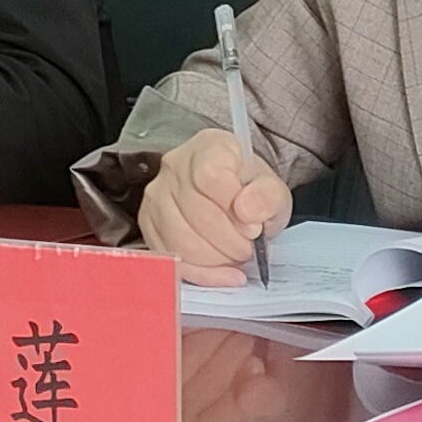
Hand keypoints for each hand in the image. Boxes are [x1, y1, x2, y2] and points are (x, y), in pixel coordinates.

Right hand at [137, 129, 288, 276]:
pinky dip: (201, 273)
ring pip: (180, 240)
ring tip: (234, 256)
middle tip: (248, 248)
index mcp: (208, 148)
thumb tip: (248, 213)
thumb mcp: (272, 189)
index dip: (234, 208)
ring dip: (215, 259)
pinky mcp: (149, 225)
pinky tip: (221, 273)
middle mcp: (175, 167)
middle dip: (229, 242)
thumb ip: (268, 196)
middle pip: (195, 212)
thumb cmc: (248, 190)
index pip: (211, 177)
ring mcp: (157, 196)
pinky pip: (171, 258)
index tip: (253, 226)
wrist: (232, 196)